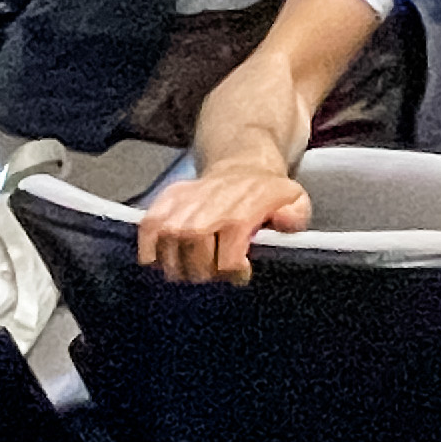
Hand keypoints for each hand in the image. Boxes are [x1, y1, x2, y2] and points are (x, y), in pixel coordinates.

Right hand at [136, 168, 311, 284]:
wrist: (241, 166)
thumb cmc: (267, 191)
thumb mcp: (295, 201)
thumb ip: (294, 217)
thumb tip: (282, 222)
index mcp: (238, 217)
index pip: (226, 266)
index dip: (233, 275)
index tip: (241, 271)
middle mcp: (205, 215)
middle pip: (196, 268)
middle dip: (208, 275)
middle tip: (217, 268)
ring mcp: (179, 212)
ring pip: (169, 261)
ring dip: (182, 268)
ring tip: (197, 262)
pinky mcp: (161, 206)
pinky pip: (146, 242)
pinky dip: (153, 254)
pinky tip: (171, 254)